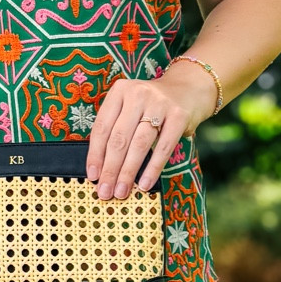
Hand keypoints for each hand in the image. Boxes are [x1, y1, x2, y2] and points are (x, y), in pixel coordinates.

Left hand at [85, 62, 218, 198]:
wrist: (187, 89)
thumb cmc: (151, 106)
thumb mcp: (130, 107)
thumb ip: (116, 129)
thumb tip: (102, 168)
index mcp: (120, 91)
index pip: (102, 127)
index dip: (95, 154)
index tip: (92, 176)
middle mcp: (138, 94)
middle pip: (119, 138)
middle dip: (110, 169)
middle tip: (105, 191)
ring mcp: (160, 104)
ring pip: (139, 144)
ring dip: (128, 172)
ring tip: (121, 191)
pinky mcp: (179, 116)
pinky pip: (163, 147)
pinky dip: (152, 168)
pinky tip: (144, 183)